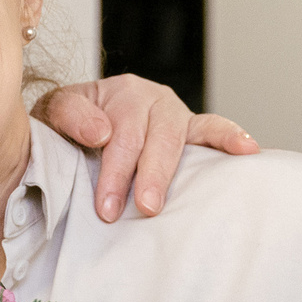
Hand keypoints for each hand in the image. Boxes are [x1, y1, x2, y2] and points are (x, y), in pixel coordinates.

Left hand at [36, 74, 258, 221]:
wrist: (75, 123)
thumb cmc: (67, 125)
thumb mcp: (53, 114)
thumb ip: (70, 116)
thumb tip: (101, 132)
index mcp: (117, 93)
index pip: (119, 135)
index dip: (114, 172)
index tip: (106, 208)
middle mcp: (150, 99)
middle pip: (153, 138)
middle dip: (148, 175)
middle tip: (144, 208)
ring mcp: (173, 113)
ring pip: (179, 137)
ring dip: (174, 169)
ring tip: (172, 197)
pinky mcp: (191, 128)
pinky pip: (211, 129)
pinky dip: (230, 136)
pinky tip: (248, 149)